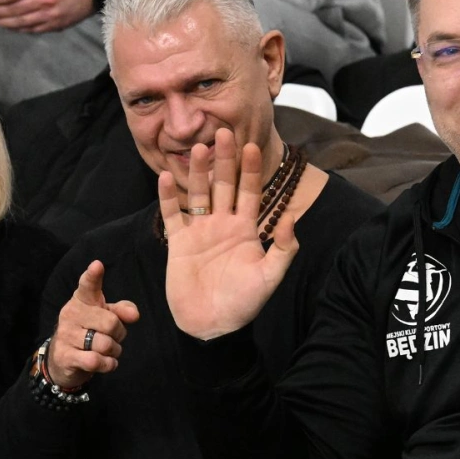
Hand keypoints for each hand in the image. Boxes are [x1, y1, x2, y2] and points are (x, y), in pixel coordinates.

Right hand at [47, 260, 139, 388]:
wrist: (63, 360)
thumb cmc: (90, 331)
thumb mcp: (106, 316)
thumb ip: (122, 310)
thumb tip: (134, 314)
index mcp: (83, 299)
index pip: (88, 285)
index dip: (93, 276)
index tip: (97, 266)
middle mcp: (71, 313)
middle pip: (111, 323)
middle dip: (119, 334)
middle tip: (114, 337)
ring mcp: (66, 335)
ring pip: (104, 344)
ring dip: (114, 351)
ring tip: (108, 351)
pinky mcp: (65, 356)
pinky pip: (95, 361)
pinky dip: (107, 364)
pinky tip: (105, 363)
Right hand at [161, 128, 298, 339]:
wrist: (212, 325)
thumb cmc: (244, 304)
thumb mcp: (270, 277)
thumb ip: (284, 248)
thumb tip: (293, 216)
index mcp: (246, 230)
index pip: (250, 192)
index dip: (251, 170)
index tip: (252, 145)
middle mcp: (223, 225)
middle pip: (224, 185)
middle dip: (225, 160)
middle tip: (224, 133)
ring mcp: (200, 232)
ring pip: (199, 193)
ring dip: (199, 172)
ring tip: (199, 149)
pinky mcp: (179, 243)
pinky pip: (172, 214)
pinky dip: (168, 197)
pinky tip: (166, 176)